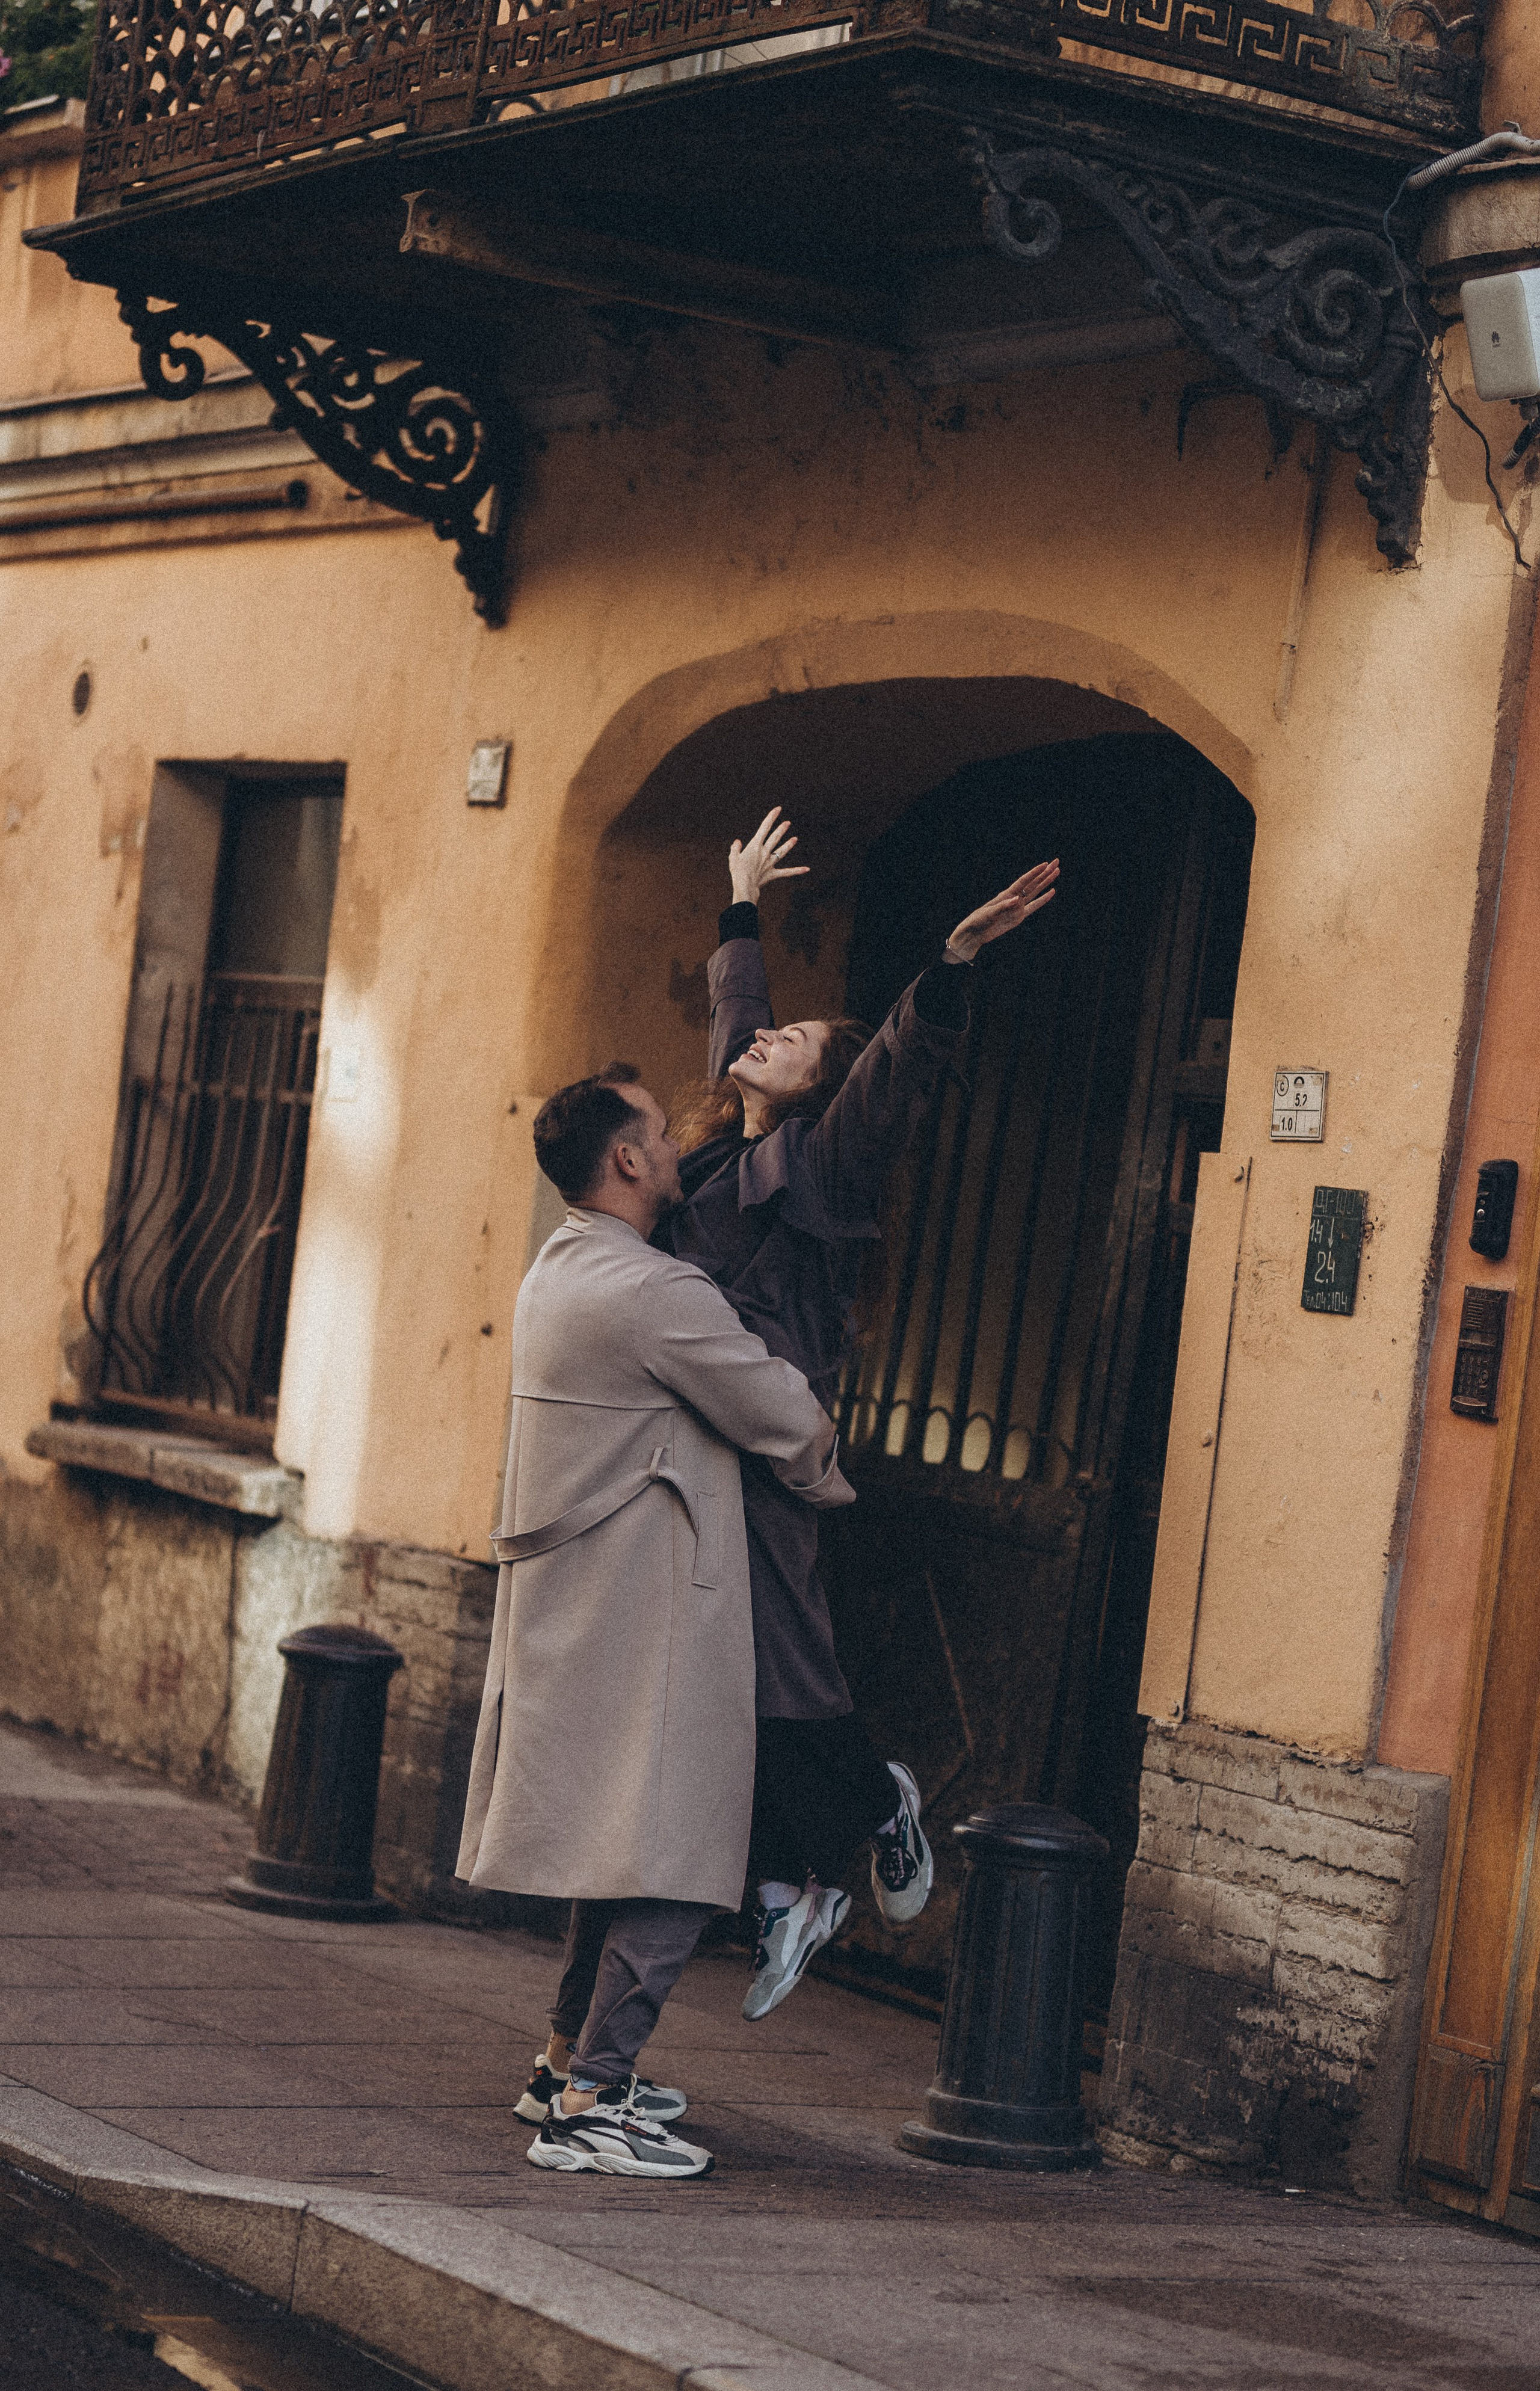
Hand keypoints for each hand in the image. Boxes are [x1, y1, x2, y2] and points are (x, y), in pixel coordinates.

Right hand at [729, 807, 809, 905]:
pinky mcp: (773, 873)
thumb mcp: (733, 857)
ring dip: (788, 845)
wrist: (744, 885)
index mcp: (755, 846)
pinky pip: (787, 872)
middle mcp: (765, 852)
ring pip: (782, 851)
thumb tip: (737, 842)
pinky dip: (797, 870)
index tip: (778, 809)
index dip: (772, 817)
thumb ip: (735, 848)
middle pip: (775, 838)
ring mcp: (770, 863)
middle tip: (788, 823)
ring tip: (795, 839)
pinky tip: (806, 869)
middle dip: (782, 829)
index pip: (764, 827)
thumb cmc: (737, 871)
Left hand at [944, 858, 1058, 963]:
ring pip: (1035, 892)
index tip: (1045, 864)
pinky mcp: (1018, 917)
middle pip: (1033, 883)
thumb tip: (1018, 899)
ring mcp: (1017, 908)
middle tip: (1056, 862)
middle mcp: (1014, 898)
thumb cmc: (978, 921)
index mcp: (1006, 895)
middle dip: (1045, 873)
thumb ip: (1004, 906)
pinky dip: (1043, 900)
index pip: (1024, 881)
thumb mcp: (989, 913)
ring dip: (1046, 882)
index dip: (1035, 873)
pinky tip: (1051, 892)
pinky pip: (1034, 907)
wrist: (974, 934)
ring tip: (1056, 872)